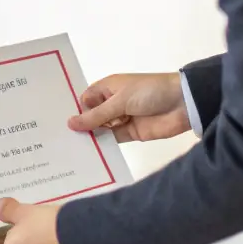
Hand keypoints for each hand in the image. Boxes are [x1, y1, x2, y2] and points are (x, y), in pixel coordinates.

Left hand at [0, 199, 66, 243]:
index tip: (24, 215)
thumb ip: (9, 210)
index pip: (7, 236)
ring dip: (39, 235)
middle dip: (27, 230)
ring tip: (49, 220)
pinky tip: (58, 229)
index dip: (14, 224)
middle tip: (36, 215)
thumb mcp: (24, 211)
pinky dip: (50, 239)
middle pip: (21, 242)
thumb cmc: (43, 221)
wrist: (74, 234)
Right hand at [68, 72, 189, 141]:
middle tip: (60, 141)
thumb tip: (70, 123)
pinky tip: (89, 155)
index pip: (86, 99)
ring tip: (69, 151)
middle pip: (92, 116)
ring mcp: (122, 119)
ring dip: (91, 137)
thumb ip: (96, 115)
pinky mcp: (131, 134)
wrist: (183, 104)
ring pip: (101, 129)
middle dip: (80, 126)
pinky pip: (113, 140)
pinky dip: (103, 146)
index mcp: (109, 87)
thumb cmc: (150, 92)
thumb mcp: (120, 100)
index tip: (59, 124)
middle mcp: (113, 102)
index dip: (76, 110)